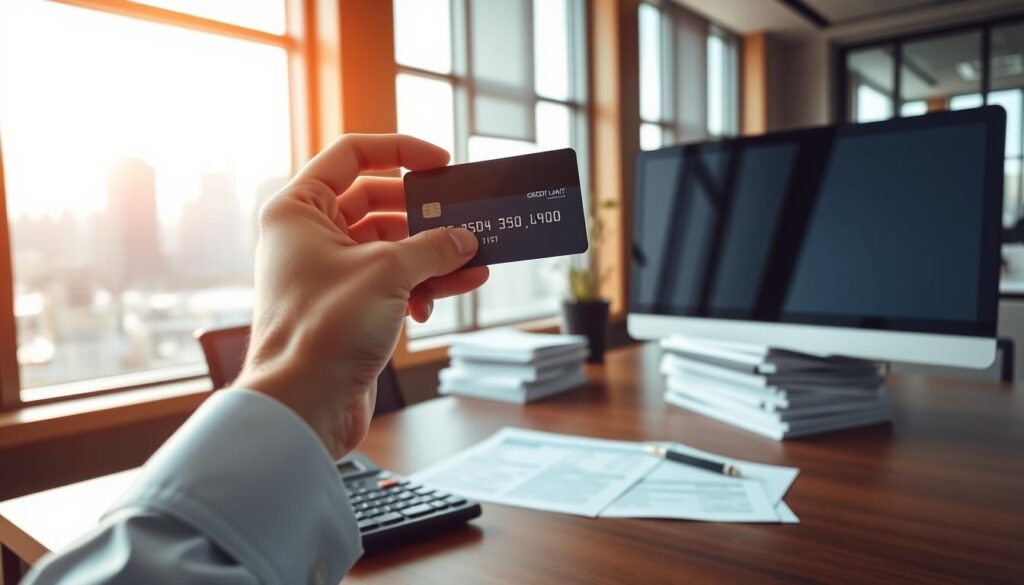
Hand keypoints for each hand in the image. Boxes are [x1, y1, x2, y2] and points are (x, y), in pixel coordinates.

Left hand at [234, 134, 488, 458]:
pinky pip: (393, 282)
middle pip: (377, 203)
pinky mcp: (348, 307)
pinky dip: (423, 285)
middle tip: (463, 219)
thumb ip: (433, 246)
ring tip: (475, 259)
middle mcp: (309, 235)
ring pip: (391, 247)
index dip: (400, 151)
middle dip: (424, 215)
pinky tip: (454, 292)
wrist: (302, 404)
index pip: (352, 155)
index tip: (441, 163)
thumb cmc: (322, 329)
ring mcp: (329, 273)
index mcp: (299, 208)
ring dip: (433, 254)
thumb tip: (465, 238)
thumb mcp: (389, 272)